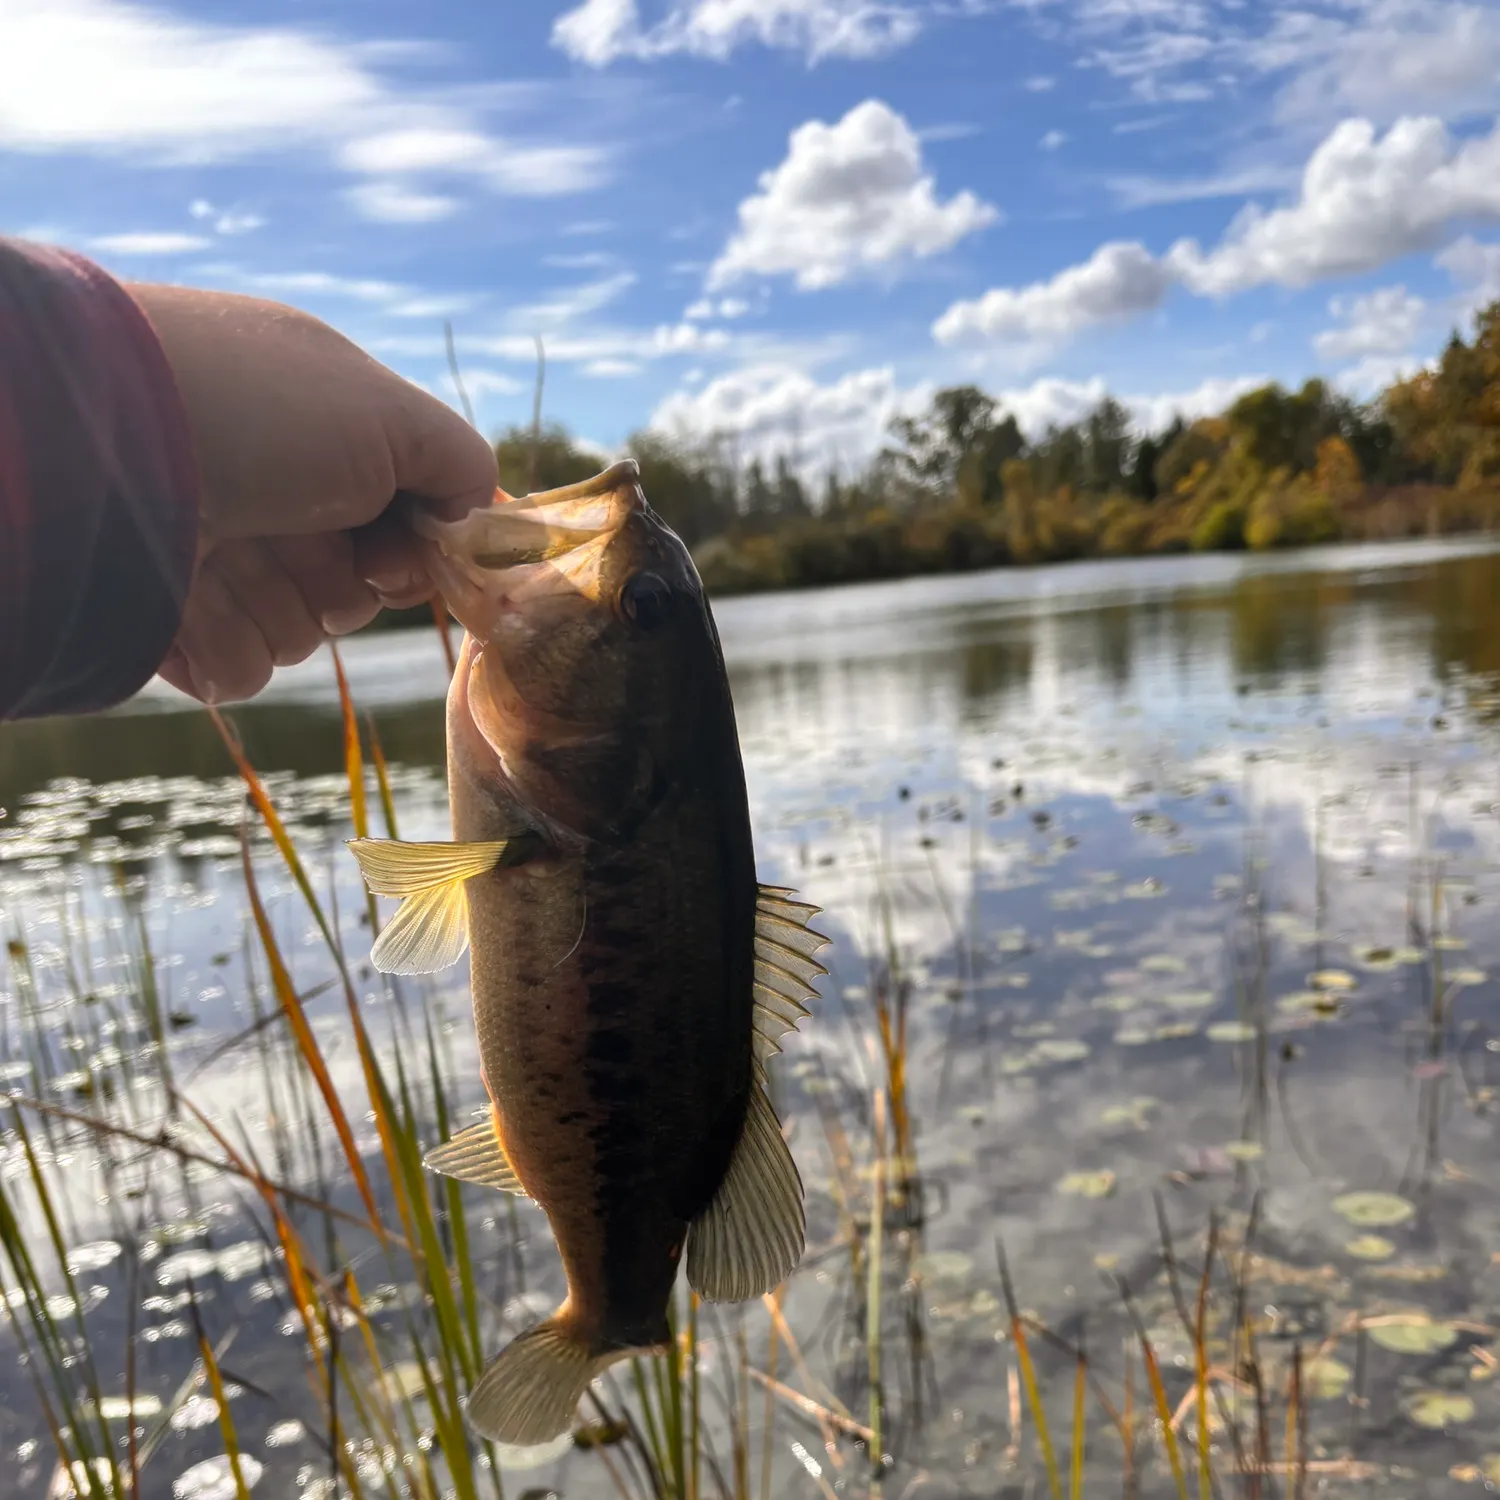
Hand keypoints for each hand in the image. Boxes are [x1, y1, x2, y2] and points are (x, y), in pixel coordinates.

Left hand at [127, 284, 495, 703]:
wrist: (98, 440)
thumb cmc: (256, 409)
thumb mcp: (389, 413)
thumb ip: (459, 463)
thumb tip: (478, 519)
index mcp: (316, 437)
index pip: (397, 519)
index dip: (414, 547)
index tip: (408, 550)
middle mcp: (269, 495)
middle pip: (354, 588)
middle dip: (349, 583)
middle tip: (324, 554)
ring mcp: (215, 557)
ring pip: (303, 634)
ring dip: (288, 610)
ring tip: (237, 563)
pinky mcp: (168, 618)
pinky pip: (241, 668)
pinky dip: (232, 644)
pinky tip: (196, 601)